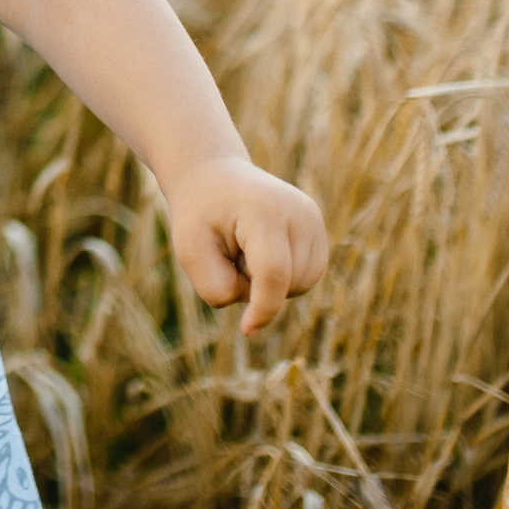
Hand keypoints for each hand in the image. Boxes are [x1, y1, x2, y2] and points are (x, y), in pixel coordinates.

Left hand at [164, 155, 327, 334]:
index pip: (274, 272)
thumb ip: (218, 288)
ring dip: (270, 282)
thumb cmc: (199, 216)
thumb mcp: (190, 252)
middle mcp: (300, 212)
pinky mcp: (318, 228)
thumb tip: (258, 311)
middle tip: (229, 253)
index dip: (263, 308)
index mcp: (265, 211)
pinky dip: (283, 276)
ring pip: (301, 284)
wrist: (213, 178)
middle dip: (255, 285)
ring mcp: (313, 219)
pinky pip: (306, 277)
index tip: (247, 330)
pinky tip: (262, 250)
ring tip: (246, 249)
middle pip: (288, 283)